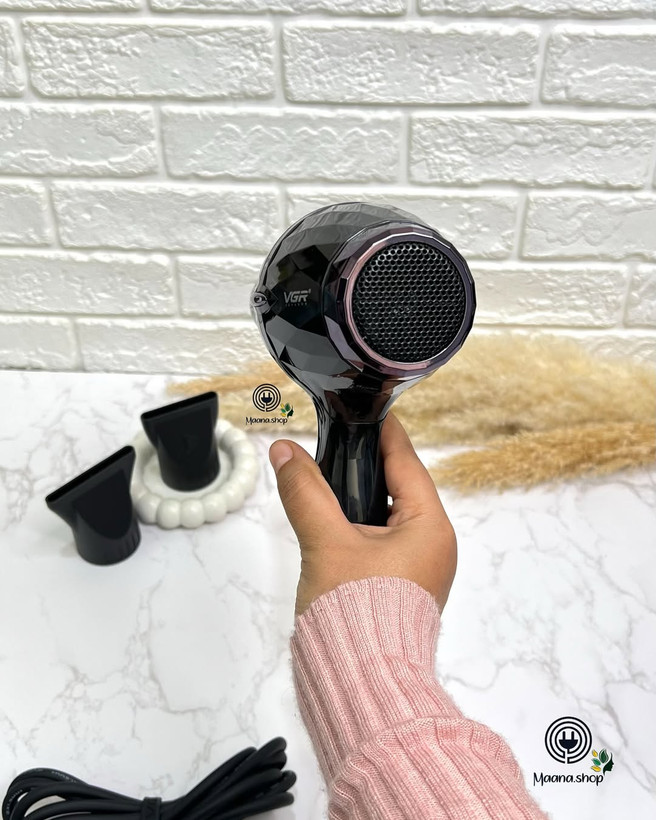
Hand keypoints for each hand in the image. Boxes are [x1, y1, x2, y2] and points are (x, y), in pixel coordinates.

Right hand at [268, 412, 456, 616]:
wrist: (363, 687)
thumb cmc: (356, 616)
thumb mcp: (326, 543)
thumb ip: (305, 493)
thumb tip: (285, 452)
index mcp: (429, 528)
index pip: (407, 463)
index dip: (385, 434)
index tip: (369, 410)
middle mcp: (432, 547)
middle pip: (399, 490)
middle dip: (365, 470)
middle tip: (334, 445)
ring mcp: (418, 571)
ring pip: (387, 519)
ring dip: (358, 503)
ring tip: (326, 481)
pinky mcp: (400, 590)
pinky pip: (382, 545)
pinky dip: (358, 530)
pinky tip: (332, 526)